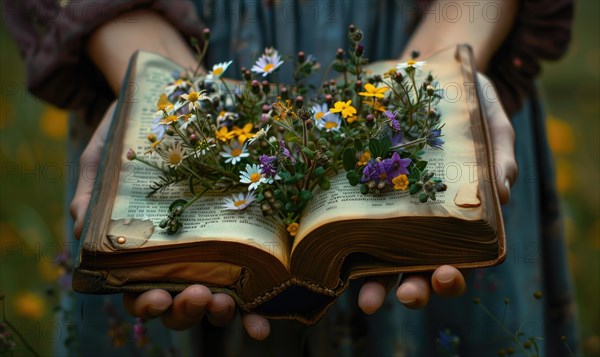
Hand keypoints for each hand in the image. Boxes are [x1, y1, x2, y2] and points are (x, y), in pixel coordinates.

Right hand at [69, 103, 270, 338]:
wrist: (168, 105)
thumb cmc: (127, 139)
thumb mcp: (101, 161)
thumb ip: (90, 195)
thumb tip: (82, 226)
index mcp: (139, 251)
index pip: (138, 292)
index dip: (147, 304)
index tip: (158, 298)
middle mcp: (176, 257)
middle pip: (181, 302)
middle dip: (189, 310)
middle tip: (201, 296)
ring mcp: (210, 249)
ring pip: (217, 297)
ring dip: (225, 312)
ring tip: (230, 303)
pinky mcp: (241, 234)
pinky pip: (252, 274)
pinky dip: (260, 300)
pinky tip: (271, 308)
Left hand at [357, 73, 517, 313]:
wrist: (430, 80)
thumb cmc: (469, 110)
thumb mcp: (493, 128)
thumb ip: (501, 159)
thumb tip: (504, 195)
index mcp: (456, 221)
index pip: (457, 261)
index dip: (451, 277)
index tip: (446, 275)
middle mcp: (419, 226)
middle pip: (414, 270)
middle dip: (410, 290)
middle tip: (401, 295)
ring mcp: (386, 213)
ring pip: (378, 260)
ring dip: (371, 284)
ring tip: (366, 299)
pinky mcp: (359, 193)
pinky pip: (348, 222)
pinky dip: (341, 241)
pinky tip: (331, 248)